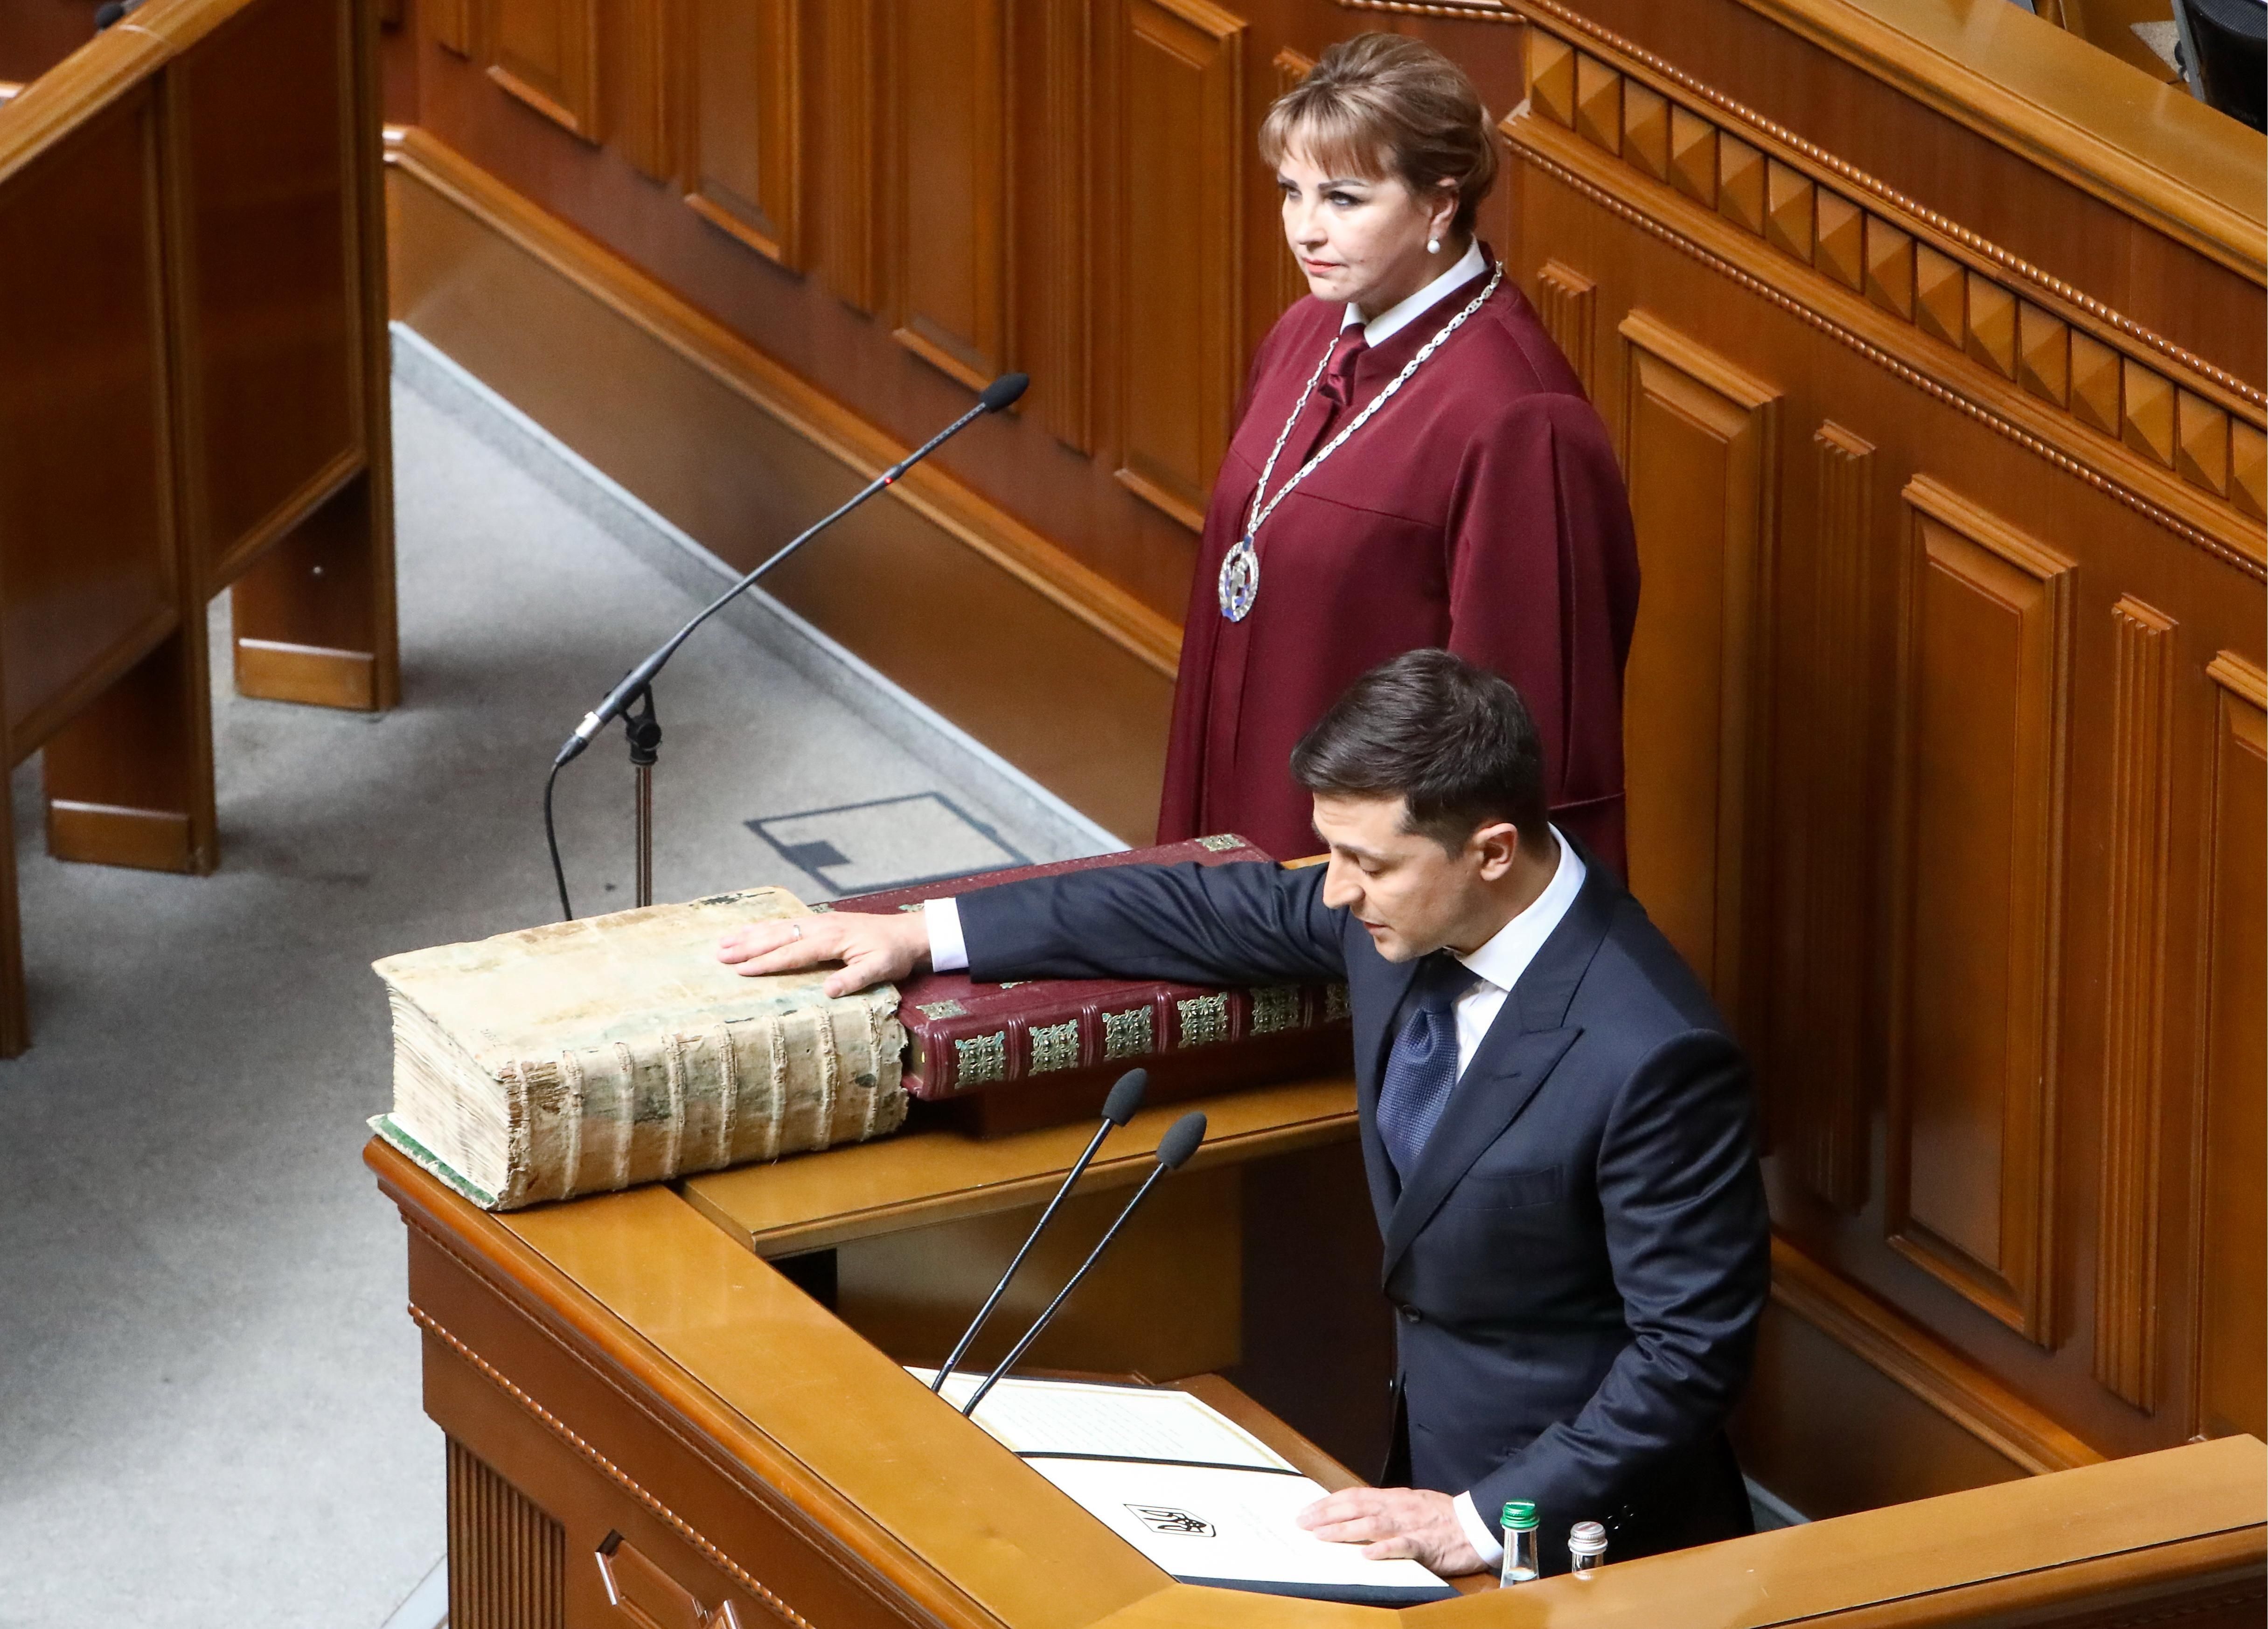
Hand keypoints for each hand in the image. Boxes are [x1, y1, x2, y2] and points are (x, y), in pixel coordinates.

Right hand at [716, 910, 929, 996]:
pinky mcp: (820, 922)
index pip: (792, 953)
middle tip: (719, 954)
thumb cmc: (894, 953)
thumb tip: (828, 991)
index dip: (766, 962)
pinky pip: (786, 923)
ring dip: (750, 934)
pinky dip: (765, 927)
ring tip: (724, 941)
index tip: (741, 970)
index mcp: (832, 939)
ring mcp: (819, 922)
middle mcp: (820, 926)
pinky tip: (752, 931)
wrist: (908, 933)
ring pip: (778, 927)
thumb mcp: (881, 969)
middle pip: (777, 936)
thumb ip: (854, 979)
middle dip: (747, 946)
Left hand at [1295, 1486, 1484, 1575]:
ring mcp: (1410, 1525)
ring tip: (1322, 1536)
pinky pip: (1402, 1546)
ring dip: (1344, 1530)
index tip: (1306, 1511)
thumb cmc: (1443, 1517)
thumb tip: (1356, 1511)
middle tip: (1302, 1523)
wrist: (1476, 1524)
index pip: (1353, 1496)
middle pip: (1355, 1507)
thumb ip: (1385, 1507)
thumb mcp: (1410, 1504)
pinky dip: (1383, 1550)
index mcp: (1393, 1498)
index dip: (1328, 1503)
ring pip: (1372, 1525)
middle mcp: (1397, 1508)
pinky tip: (1367, 1554)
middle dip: (1326, 1515)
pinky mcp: (1425, 1545)